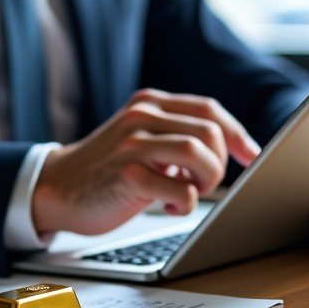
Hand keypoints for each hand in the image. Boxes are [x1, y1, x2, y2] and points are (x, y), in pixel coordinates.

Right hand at [32, 89, 259, 236]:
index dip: (237, 133)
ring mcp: (132, 143)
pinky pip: (179, 189)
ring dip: (204, 180)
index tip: (251, 157)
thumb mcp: (141, 139)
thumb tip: (232, 149)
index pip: (208, 109)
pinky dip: (184, 203)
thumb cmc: (108, 169)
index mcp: (149, 103)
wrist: (57, 187)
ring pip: (198, 152)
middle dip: (218, 163)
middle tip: (201, 183)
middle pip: (210, 131)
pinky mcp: (126, 173)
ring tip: (186, 192)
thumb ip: (176, 135)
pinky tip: (166, 204)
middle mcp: (141, 116)